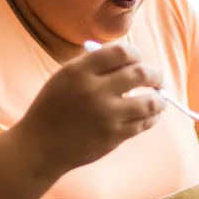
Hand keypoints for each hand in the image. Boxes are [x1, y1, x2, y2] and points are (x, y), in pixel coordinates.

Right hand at [15, 42, 165, 173]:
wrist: (39, 146)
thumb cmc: (52, 108)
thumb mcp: (64, 78)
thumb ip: (93, 65)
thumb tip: (128, 58)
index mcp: (80, 71)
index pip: (122, 52)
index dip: (136, 54)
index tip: (138, 60)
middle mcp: (95, 91)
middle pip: (141, 74)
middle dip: (155, 75)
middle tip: (156, 79)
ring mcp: (107, 116)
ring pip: (150, 102)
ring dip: (159, 99)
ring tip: (159, 98)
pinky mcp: (113, 137)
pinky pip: (143, 124)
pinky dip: (151, 117)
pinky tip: (151, 115)